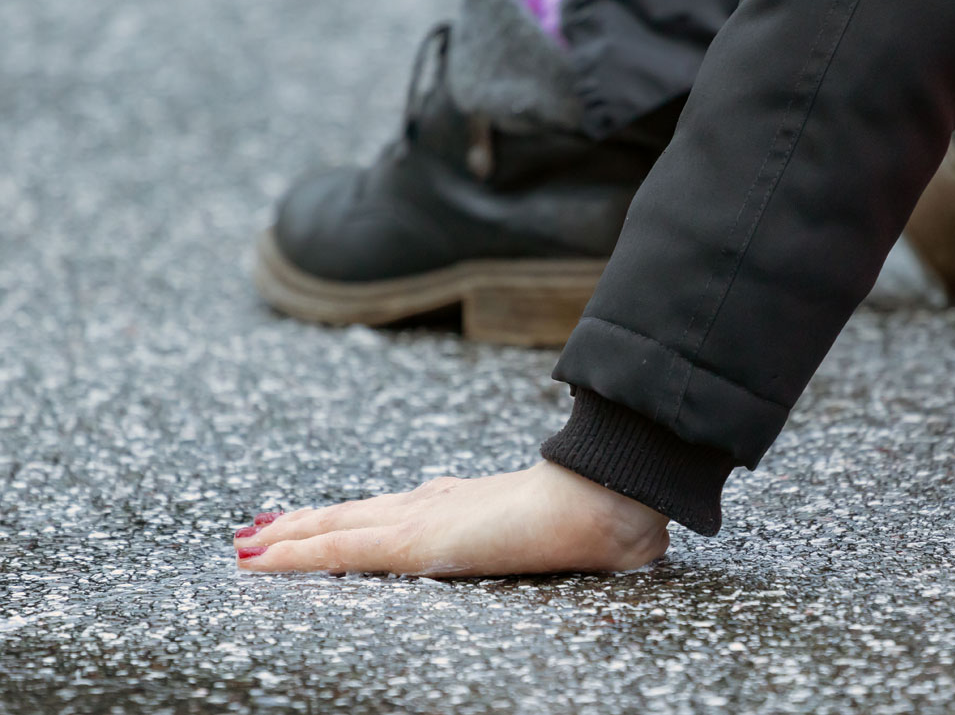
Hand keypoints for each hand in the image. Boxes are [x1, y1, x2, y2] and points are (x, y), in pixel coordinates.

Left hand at [231, 462, 669, 576]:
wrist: (601, 501)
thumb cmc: (598, 516)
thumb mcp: (567, 533)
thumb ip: (555, 533)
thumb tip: (576, 541)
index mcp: (464, 503)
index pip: (393, 510)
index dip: (352, 517)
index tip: (323, 520)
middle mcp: (433, 504)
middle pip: (354, 513)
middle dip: (306, 523)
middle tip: (261, 530)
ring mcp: (419, 520)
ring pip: (335, 527)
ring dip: (288, 535)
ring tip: (247, 542)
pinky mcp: (410, 541)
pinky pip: (337, 550)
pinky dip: (293, 554)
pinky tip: (259, 558)